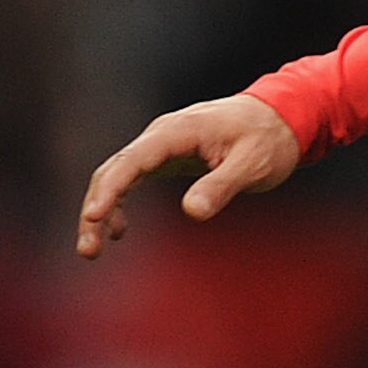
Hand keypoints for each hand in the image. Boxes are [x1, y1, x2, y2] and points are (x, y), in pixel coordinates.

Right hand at [76, 94, 300, 258]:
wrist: (280, 117)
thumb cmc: (268, 139)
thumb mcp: (253, 165)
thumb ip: (222, 186)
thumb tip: (192, 212)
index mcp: (178, 132)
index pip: (133, 160)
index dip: (111, 189)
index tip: (94, 216)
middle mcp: (161, 135)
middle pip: (114, 170)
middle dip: (95, 209)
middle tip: (88, 250)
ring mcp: (160, 146)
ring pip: (117, 176)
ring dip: (100, 210)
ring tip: (92, 250)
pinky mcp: (166, 158)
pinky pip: (132, 179)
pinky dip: (119, 204)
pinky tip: (118, 231)